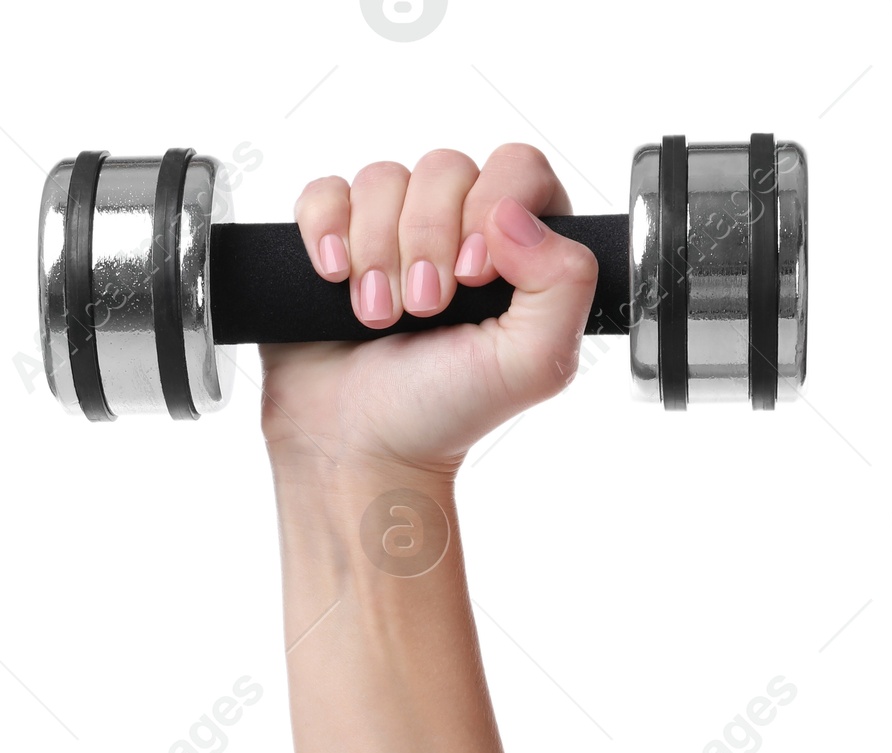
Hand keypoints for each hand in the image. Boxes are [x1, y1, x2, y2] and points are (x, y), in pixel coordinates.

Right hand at [259, 144, 598, 477]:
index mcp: (521, 254)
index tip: (474, 274)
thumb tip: (516, 215)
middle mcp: (461, 231)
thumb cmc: (447, 411)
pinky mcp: (336, 236)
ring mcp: (395, 231)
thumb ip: (564, 285)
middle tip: (425, 309)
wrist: (360, 445)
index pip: (521, 171)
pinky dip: (327, 231)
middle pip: (447, 169)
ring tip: (380, 317)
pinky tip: (336, 280)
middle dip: (429, 241)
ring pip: (384, 177)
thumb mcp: (535, 364)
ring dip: (378, 251)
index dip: (493, 208)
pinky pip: (327, 191)